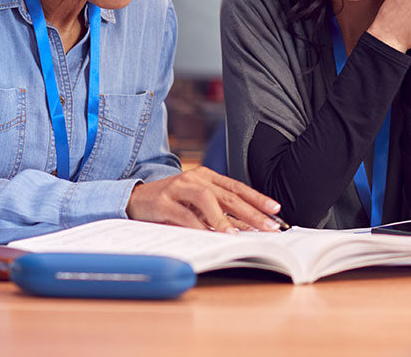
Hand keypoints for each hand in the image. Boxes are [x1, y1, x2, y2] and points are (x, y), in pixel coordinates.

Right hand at [126, 167, 282, 232]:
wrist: (134, 198)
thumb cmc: (171, 203)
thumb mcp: (197, 204)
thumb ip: (219, 211)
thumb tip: (247, 226)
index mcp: (206, 176)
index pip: (237, 187)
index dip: (257, 198)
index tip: (276, 210)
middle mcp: (194, 178)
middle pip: (228, 194)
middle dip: (251, 211)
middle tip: (268, 225)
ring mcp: (178, 188)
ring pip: (207, 200)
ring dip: (225, 218)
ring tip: (239, 234)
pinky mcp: (163, 202)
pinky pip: (184, 214)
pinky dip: (199, 225)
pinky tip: (210, 235)